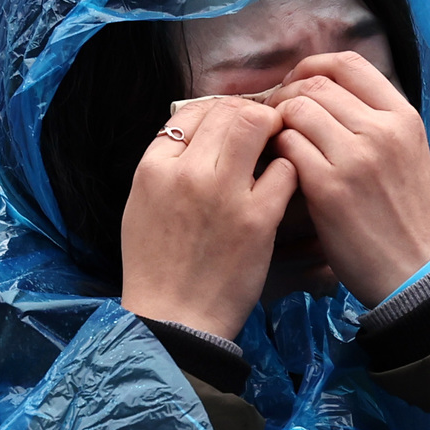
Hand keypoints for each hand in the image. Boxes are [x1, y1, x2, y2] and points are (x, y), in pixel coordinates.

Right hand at [121, 97, 296, 339]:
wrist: (175, 318)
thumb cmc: (156, 266)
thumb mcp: (142, 205)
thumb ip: (165, 166)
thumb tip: (197, 135)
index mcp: (154, 168)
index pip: (190, 112)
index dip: (216, 112)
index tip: (228, 125)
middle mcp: (187, 173)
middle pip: (227, 111)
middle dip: (249, 114)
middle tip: (261, 130)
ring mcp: (224, 193)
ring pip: (256, 125)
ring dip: (271, 130)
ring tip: (275, 147)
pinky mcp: (258, 218)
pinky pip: (284, 168)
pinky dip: (287, 168)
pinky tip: (282, 183)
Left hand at [267, 52, 429, 305]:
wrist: (416, 271)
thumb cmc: (406, 217)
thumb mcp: (408, 154)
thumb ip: (377, 122)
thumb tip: (328, 95)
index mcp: (403, 117)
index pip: (350, 63)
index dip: (314, 66)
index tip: (297, 83)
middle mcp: (382, 130)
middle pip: (316, 85)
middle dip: (287, 95)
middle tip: (275, 117)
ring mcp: (356, 157)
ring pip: (297, 111)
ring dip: (277, 123)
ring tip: (275, 142)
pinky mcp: (330, 188)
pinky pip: (287, 147)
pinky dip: (275, 151)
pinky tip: (278, 167)